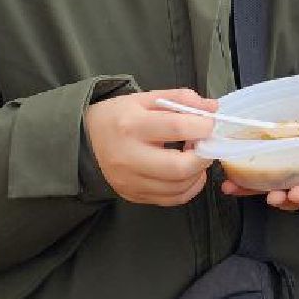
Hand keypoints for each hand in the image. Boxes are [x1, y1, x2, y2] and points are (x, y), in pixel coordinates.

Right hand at [84, 88, 220, 205]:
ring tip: (196, 155)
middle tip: (207, 144)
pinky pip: (172, 199)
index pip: (176, 128)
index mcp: (131, 125)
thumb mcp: (146, 98)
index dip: (202, 125)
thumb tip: (212, 108)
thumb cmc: (120, 116)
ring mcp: (130, 181)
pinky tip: (190, 173)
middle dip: (204, 156)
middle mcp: (128, 157)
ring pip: (178, 187)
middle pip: (178, 167)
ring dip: (198, 172)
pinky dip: (189, 188)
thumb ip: (180, 99)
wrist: (87, 139)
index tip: (209, 123)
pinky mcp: (133, 195)